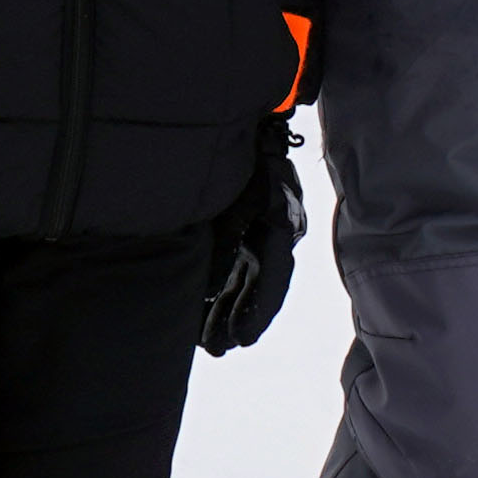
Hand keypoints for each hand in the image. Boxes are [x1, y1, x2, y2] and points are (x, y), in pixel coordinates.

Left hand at [199, 122, 302, 356]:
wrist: (247, 127)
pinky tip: (199, 309)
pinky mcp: (237, 231)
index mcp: (279, 228)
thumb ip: (226, 239)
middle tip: (217, 350)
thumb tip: (210, 285)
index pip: (272, 280)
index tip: (242, 342)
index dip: (258, 313)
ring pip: (241, 282)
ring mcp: (253, 235)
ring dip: (225, 312)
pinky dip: (217, 292)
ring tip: (207, 344)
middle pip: (255, 288)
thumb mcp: (240, 196)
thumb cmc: (247, 158)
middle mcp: (268, 238)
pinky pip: (229, 268)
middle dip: (236, 320)